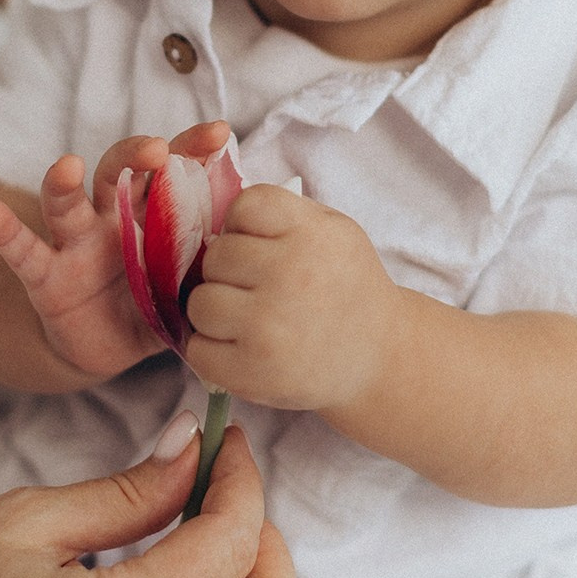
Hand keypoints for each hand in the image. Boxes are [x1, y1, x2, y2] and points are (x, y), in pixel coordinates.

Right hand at [0, 121, 230, 375]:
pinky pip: (24, 251)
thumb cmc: (159, 298)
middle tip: (156, 149)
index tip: (218, 133)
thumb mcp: (191, 281)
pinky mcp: (46, 275)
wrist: (109, 341)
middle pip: (120, 172)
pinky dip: (6, 233)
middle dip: (136, 155)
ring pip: (67, 202)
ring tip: (64, 166)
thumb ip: (216, 262)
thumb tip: (270, 246)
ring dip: (63, 182)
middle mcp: (113, 216)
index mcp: (155, 212)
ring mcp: (77, 241)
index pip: (173, 170)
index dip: (192, 149)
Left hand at [185, 184, 401, 411]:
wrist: (378, 355)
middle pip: (216, 256)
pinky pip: (198, 350)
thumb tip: (219, 226)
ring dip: (216, 311)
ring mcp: (268, 326)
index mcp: (312, 234)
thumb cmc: (347, 287)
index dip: (241, 224)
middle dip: (229, 271)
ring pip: (200, 303)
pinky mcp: (253, 371)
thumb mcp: (334, 231)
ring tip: (246, 318)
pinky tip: (239, 346)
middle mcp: (290, 275)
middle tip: (255, 287)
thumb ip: (283, 216)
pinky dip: (211, 350)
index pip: (245, 206)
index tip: (258, 245)